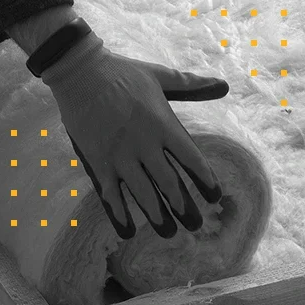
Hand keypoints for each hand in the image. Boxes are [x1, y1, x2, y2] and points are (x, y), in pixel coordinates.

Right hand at [39, 33, 227, 238]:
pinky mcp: (97, 160)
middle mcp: (144, 143)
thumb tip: (223, 85)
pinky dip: (119, 214)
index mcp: (163, 124)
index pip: (191, 159)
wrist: (80, 71)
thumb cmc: (124, 72)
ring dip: (157, 216)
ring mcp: (120, 154)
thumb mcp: (161, 76)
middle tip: (196, 226)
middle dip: (184, 207)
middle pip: (170, 183)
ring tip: (169, 233)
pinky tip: (127, 231)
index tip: (215, 197)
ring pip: (143, 193)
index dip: (205, 180)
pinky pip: (110, 194)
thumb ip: (192, 85)